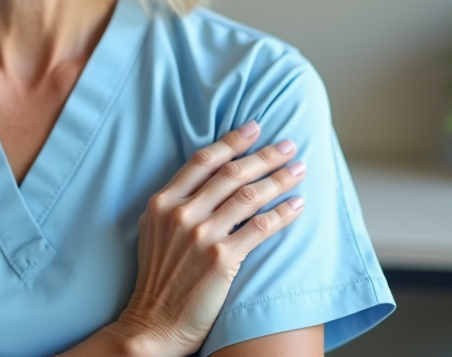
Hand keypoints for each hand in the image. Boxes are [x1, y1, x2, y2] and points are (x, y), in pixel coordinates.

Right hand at [111, 123, 306, 356]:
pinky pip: (260, 228)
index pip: (202, 161)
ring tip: (299, 169)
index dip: (231, 141)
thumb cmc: (156, 279)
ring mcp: (201, 235)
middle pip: (231, 173)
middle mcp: (181, 214)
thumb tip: (207, 182)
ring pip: (249, 196)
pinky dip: (283, 213)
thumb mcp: (153, 232)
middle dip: (264, 155)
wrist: (152, 324)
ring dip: (279, 179)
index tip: (254, 127)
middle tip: (288, 144)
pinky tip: (298, 205)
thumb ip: (174, 205)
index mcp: (162, 203)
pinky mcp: (221, 260)